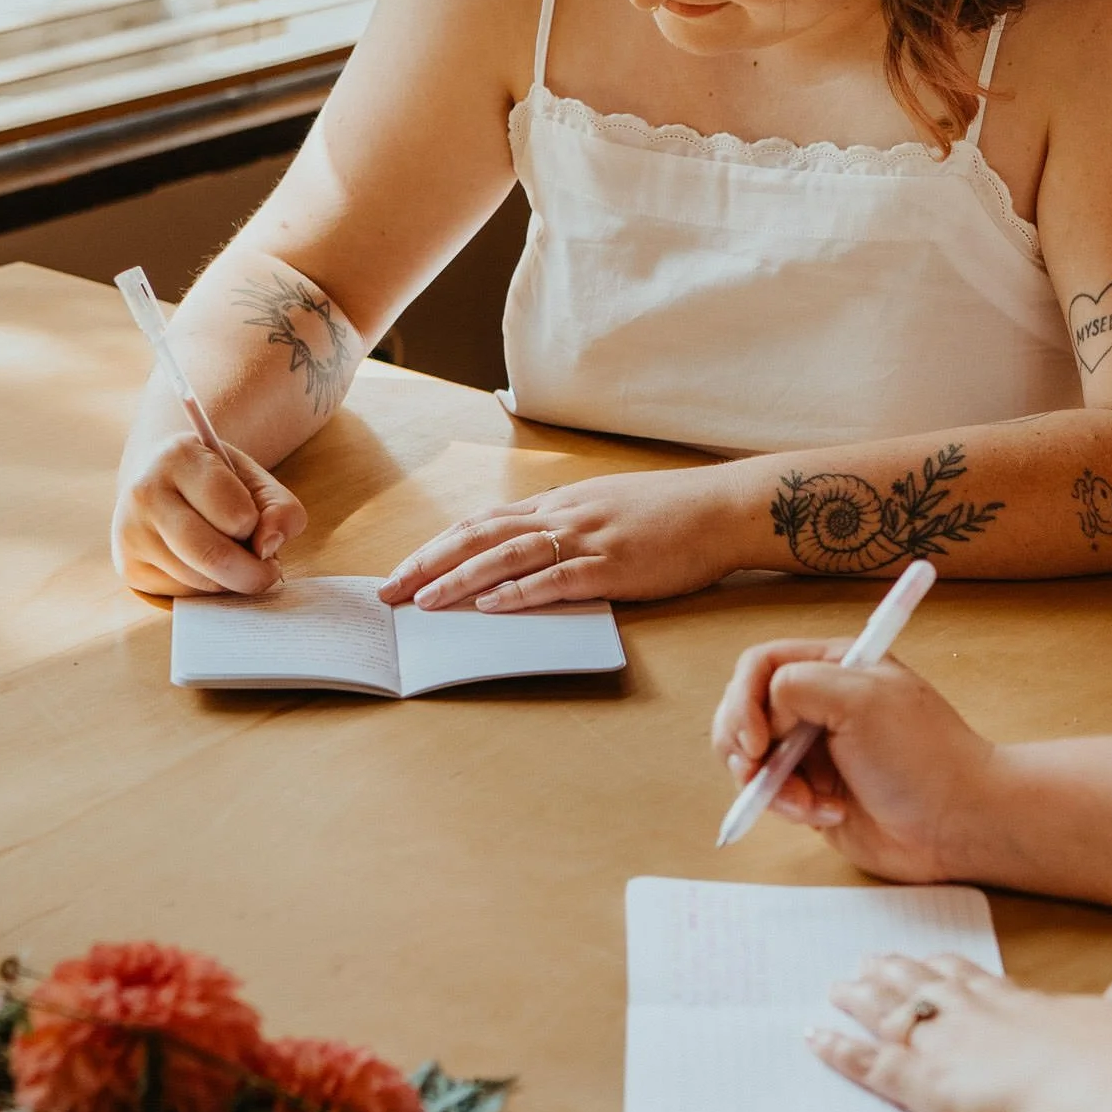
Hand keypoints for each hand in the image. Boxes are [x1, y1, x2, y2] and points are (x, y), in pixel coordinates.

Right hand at [114, 428, 305, 599]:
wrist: (159, 478)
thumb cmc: (215, 481)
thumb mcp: (254, 479)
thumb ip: (280, 508)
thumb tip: (268, 548)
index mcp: (180, 457)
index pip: (236, 514)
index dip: (256, 526)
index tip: (256, 523)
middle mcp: (145, 493)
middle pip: (213, 556)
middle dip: (253, 573)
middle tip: (268, 569)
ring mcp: (130, 533)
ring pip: (200, 581)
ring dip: (230, 580)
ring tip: (231, 556)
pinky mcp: (129, 568)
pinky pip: (183, 594)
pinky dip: (206, 588)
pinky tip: (202, 564)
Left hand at [386, 463, 748, 612]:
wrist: (722, 507)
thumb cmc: (670, 513)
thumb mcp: (606, 507)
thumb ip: (567, 525)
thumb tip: (530, 547)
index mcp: (559, 504)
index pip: (481, 523)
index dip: (437, 546)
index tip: (403, 570)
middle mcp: (563, 515)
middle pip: (480, 536)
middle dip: (429, 563)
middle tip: (389, 592)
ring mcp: (587, 538)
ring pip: (508, 555)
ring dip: (460, 579)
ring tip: (423, 602)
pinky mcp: (613, 564)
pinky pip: (558, 579)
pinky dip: (520, 593)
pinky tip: (491, 607)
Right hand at [710, 648, 1005, 880]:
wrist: (957, 823)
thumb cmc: (921, 755)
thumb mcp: (859, 698)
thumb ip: (796, 687)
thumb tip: (764, 720)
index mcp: (833, 666)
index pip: (760, 665)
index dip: (745, 699)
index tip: (758, 739)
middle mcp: (821, 704)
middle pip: (745, 711)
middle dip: (742, 744)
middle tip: (757, 769)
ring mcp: (816, 751)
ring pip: (752, 759)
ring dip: (769, 784)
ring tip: (807, 801)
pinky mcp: (815, 793)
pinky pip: (773, 797)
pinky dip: (790, 808)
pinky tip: (830, 814)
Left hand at [809, 956, 1111, 1111]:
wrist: (1101, 1098)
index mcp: (1023, 1006)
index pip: (976, 981)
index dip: (949, 970)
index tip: (930, 959)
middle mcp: (977, 1017)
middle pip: (926, 988)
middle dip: (896, 974)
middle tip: (869, 961)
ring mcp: (945, 1046)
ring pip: (891, 1014)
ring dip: (860, 1000)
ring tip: (837, 986)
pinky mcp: (922, 1084)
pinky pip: (869, 1065)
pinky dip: (838, 1050)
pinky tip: (815, 1036)